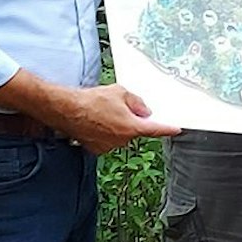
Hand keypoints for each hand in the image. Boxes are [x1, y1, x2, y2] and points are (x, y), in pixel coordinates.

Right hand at [63, 84, 179, 152]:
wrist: (66, 110)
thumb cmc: (91, 101)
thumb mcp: (120, 92)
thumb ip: (136, 102)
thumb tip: (144, 111)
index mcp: (132, 127)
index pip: (156, 129)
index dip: (167, 129)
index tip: (175, 129)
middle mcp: (122, 140)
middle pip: (135, 131)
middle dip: (131, 120)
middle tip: (119, 108)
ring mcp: (109, 146)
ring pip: (120, 135)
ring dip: (116, 126)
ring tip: (101, 113)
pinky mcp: (97, 149)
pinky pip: (107, 140)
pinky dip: (104, 132)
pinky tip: (95, 122)